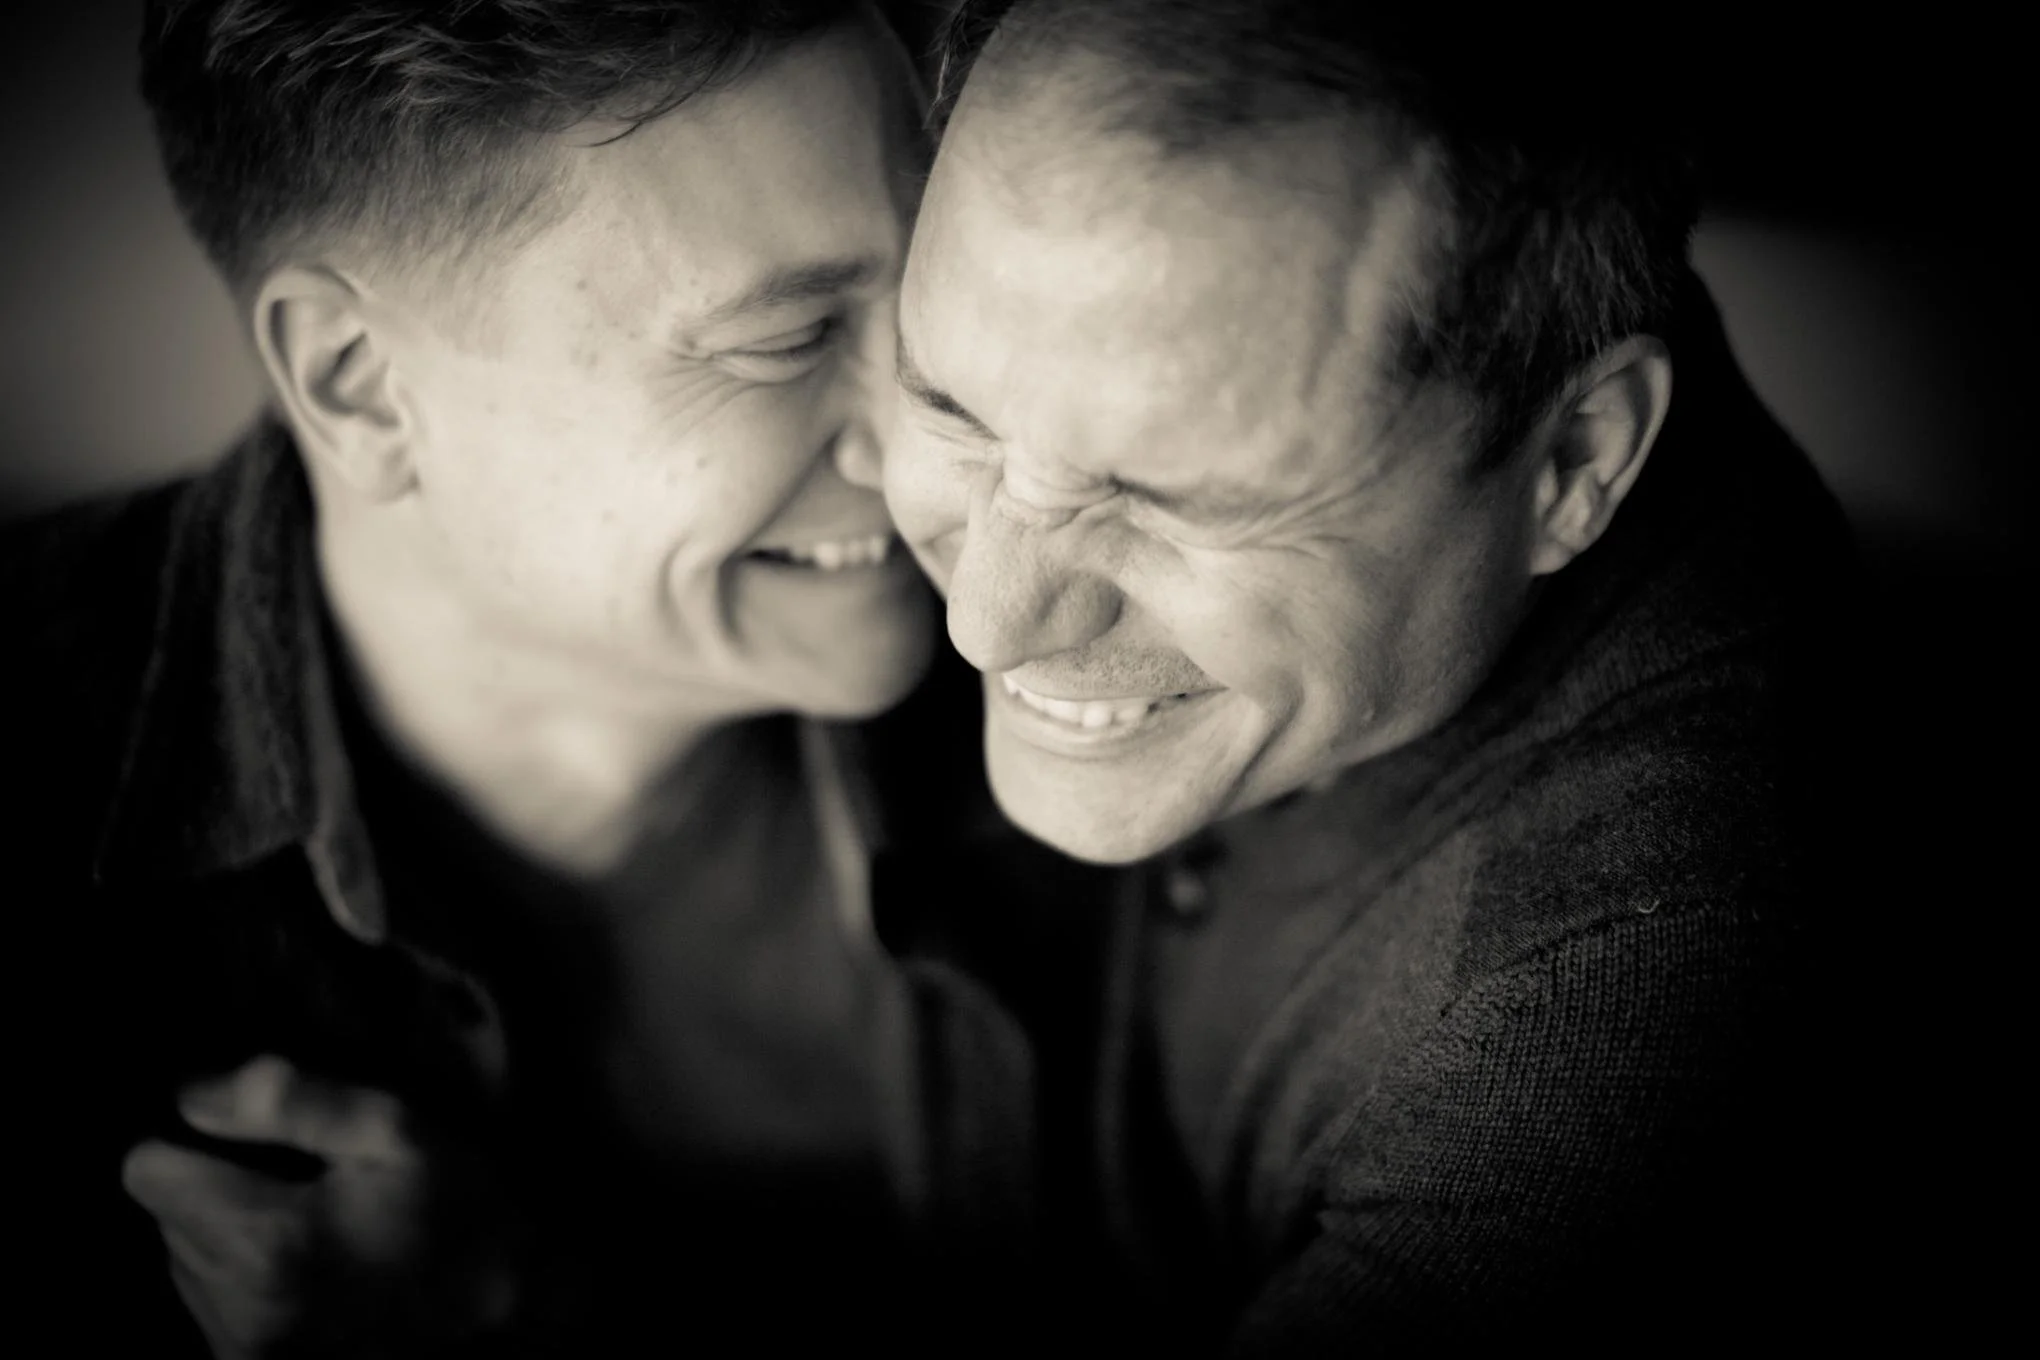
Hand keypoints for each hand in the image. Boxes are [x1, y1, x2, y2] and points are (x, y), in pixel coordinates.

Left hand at [122, 1055, 516, 1358]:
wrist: (498, 1309)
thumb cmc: (454, 1207)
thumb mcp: (395, 1129)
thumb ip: (291, 1100)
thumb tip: (191, 1095)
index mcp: (263, 1241)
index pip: (146, 1171)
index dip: (199, 1139)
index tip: (258, 1141)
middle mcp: (231, 1305)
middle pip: (163, 1215)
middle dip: (217, 1187)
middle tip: (298, 1180)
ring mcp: (237, 1345)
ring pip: (182, 1259)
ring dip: (227, 1232)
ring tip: (307, 1220)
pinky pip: (208, 1300)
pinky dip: (243, 1274)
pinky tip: (306, 1263)